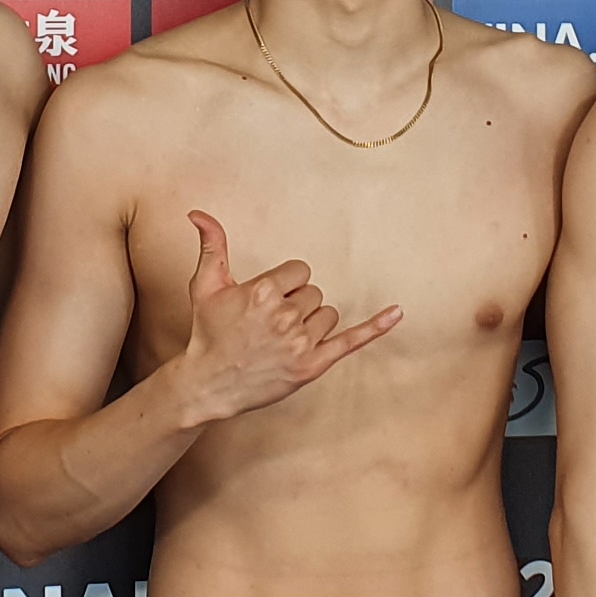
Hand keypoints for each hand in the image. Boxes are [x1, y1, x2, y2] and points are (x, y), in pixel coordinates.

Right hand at [172, 210, 398, 426]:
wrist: (209, 384)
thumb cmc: (208, 333)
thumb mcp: (205, 285)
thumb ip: (211, 246)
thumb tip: (198, 212)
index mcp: (264, 291)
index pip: (299, 271)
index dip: (284, 285)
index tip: (265, 302)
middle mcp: (284, 315)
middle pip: (313, 293)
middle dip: (295, 304)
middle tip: (268, 325)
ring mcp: (300, 343)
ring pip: (328, 315)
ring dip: (311, 323)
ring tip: (282, 339)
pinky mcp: (312, 366)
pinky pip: (352, 340)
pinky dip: (376, 327)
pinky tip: (397, 312)